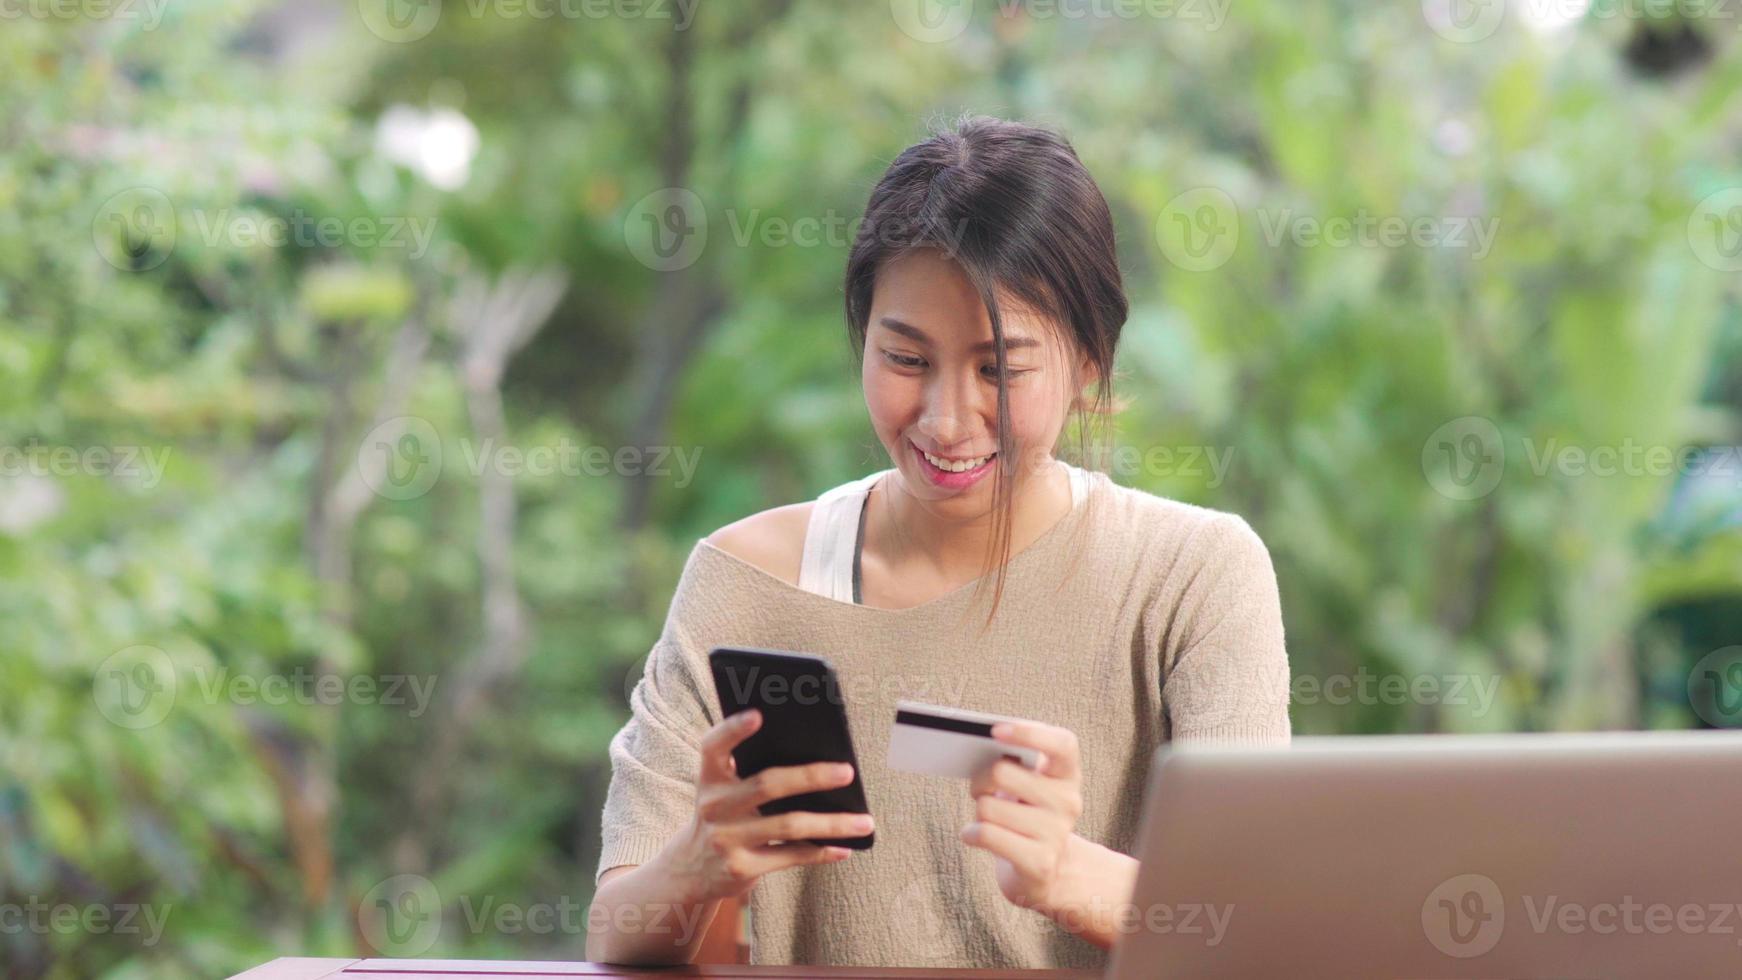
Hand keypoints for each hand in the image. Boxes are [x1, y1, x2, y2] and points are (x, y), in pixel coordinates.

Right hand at [662, 709, 871, 902]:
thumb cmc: (721, 815)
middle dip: (811, 777)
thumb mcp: (721, 790)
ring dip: (832, 823)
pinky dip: (821, 852)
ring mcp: (726, 839)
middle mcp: (714, 806)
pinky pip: (790, 856)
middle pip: (768, 784)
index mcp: (709, 777)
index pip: (714, 745)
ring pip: (789, 825)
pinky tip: (844, 847)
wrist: (689, 869)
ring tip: (864, 821)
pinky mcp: (740, 869)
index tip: (758, 714)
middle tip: (847, 772)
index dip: (733, 729)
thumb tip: (814, 753)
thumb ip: (748, 769)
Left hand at [960, 720, 1082, 913]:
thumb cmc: (1027, 815)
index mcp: (1067, 774)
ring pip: (987, 807)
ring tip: (989, 819)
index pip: (1062, 743)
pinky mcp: (1040, 862)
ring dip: (978, 813)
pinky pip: (986, 834)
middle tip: (981, 789)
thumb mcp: (1027, 785)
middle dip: (979, 780)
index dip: (1029, 732)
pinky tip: (973, 836)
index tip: (995, 731)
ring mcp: (1057, 833)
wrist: (1046, 872)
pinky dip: (970, 834)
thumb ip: (1015, 762)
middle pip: (1002, 772)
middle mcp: (1068, 801)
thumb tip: (982, 746)